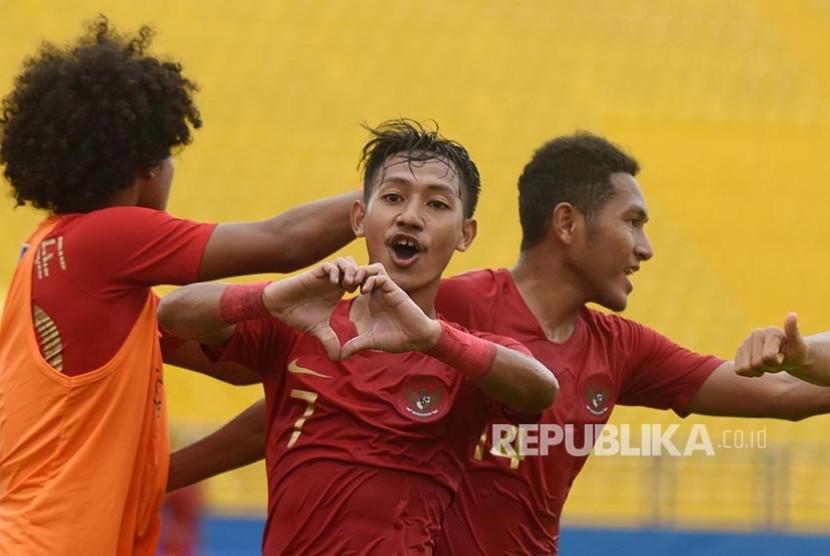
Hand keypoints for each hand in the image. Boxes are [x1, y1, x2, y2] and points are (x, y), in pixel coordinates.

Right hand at [263, 257, 381, 358]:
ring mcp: (325, 276)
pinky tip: (335, 284)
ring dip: (351, 271)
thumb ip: (330, 341)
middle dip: (362, 276)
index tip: (366, 299)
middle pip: (357, 268)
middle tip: (361, 290)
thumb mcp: (318, 330)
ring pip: (346, 262)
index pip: (359, 280)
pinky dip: (336, 271)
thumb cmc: (298, 315)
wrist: (279, 307)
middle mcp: (334, 282)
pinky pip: (330, 265)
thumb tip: (338, 358)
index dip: (366, 286)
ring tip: (349, 285)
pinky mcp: (314, 273)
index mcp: (338, 291)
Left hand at [339, 267, 440, 358]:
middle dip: (352, 273)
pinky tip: (364, 291)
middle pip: (364, 270)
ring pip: (373, 268)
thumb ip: (355, 344)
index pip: (359, 281)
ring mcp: (388, 291)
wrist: (416, 340)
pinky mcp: (395, 291)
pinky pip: (381, 277)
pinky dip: (371, 279)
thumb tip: (340, 355)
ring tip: (353, 284)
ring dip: (361, 272)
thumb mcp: (370, 341)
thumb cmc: (397, 339)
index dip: (346, 282)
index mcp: (373, 301)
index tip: (337, 292)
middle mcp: (379, 293)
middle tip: (343, 285)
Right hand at [735, 312, 806, 377]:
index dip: (777, 362)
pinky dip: (749, 373)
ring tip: (768, 363)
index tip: (783, 356)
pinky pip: (739, 370)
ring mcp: (745, 342)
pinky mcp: (738, 351)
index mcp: (770, 331)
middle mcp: (756, 333)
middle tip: (777, 361)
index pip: (768, 357)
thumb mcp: (799, 346)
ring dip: (759, 371)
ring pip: (746, 368)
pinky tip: (758, 366)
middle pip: (756, 364)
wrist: (788, 357)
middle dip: (768, 367)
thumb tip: (792, 315)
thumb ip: (794, 332)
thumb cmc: (795, 353)